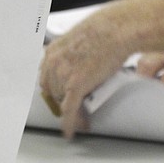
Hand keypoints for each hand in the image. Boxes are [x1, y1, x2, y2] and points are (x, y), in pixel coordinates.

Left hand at [39, 11, 132, 139]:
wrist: (116, 29)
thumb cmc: (105, 30)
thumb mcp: (80, 40)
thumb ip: (72, 54)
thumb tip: (79, 65)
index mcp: (52, 51)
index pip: (47, 78)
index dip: (54, 91)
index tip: (58, 98)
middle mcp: (53, 64)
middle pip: (54, 92)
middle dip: (64, 102)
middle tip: (75, 110)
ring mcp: (63, 76)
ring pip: (63, 103)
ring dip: (73, 113)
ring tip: (83, 118)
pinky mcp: (76, 86)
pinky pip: (70, 111)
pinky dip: (70, 124)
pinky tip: (70, 133)